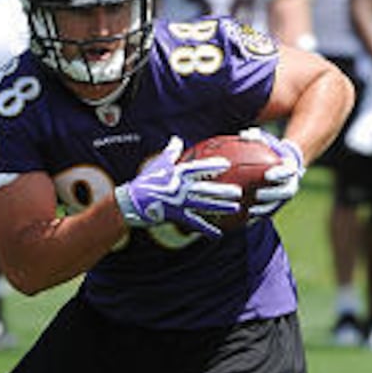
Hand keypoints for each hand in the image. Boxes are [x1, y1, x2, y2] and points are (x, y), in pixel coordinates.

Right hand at [114, 136, 242, 237]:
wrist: (132, 201)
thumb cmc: (146, 180)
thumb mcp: (159, 164)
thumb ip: (171, 151)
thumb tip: (176, 138)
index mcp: (177, 174)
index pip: (198, 168)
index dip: (212, 165)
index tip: (227, 164)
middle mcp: (180, 188)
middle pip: (205, 189)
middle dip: (223, 191)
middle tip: (239, 192)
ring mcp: (179, 203)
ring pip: (204, 205)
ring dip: (221, 207)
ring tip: (236, 208)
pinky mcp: (177, 216)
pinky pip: (194, 223)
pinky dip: (207, 229)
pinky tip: (219, 234)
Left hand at [240, 128, 305, 217]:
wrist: (286, 163)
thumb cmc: (272, 150)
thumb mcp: (266, 141)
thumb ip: (257, 138)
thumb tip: (244, 135)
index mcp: (290, 168)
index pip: (288, 172)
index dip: (279, 174)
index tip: (268, 174)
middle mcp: (291, 183)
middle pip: (284, 193)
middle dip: (272, 195)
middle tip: (257, 195)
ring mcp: (284, 196)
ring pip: (277, 205)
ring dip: (265, 209)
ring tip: (250, 210)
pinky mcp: (277, 205)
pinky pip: (268, 212)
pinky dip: (258, 215)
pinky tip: (244, 218)